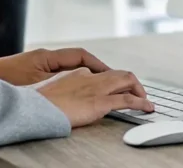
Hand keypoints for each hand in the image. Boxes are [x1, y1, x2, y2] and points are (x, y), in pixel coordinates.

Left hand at [0, 48, 110, 85]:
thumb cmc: (4, 79)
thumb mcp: (35, 84)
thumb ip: (57, 83)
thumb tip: (80, 82)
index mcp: (47, 56)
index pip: (80, 55)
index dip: (97, 64)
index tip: (109, 73)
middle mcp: (46, 57)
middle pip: (78, 60)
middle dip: (95, 69)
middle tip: (109, 80)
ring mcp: (40, 64)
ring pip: (69, 67)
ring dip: (83, 75)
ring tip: (96, 86)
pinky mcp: (35, 71)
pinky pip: (60, 74)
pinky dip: (71, 80)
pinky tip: (74, 91)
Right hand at [37, 67, 154, 126]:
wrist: (36, 108)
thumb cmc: (39, 104)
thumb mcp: (53, 93)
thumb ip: (65, 93)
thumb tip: (70, 101)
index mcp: (77, 74)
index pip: (102, 74)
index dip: (113, 82)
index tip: (117, 89)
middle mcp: (90, 77)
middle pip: (118, 74)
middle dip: (132, 82)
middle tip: (138, 93)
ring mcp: (96, 88)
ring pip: (127, 80)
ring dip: (140, 90)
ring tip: (146, 101)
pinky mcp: (101, 102)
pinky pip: (128, 100)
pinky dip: (141, 103)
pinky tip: (147, 107)